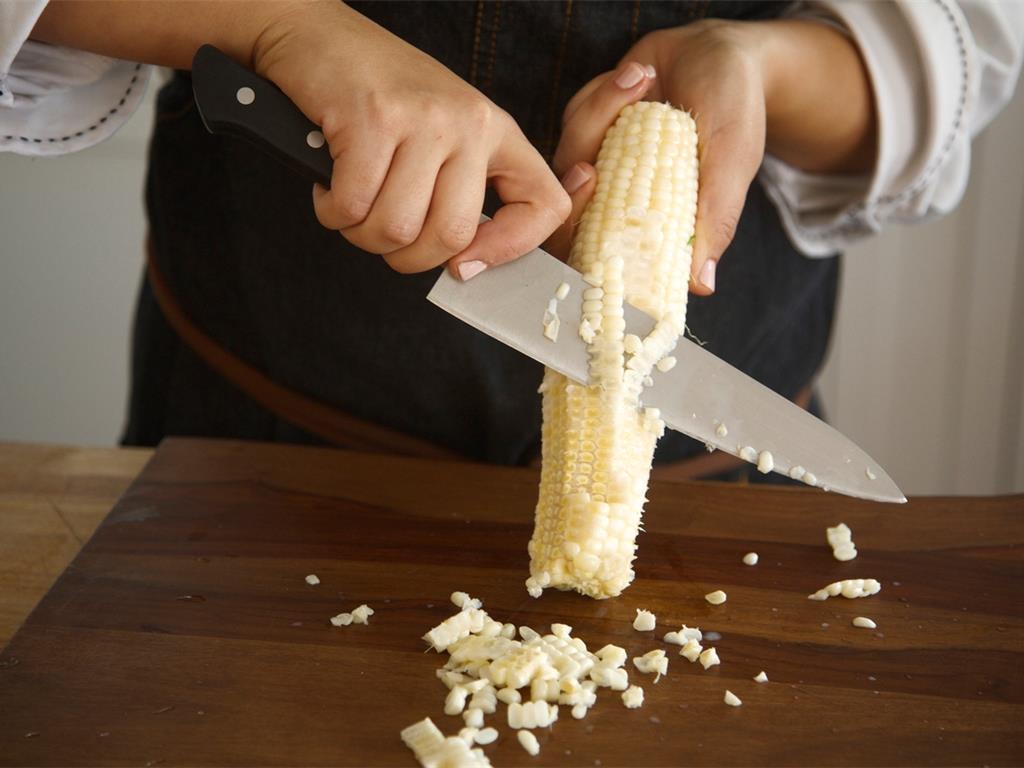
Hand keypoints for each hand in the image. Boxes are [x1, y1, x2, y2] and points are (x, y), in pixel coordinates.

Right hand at [254, 2, 570, 276]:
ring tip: (352, 207)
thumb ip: (461, 189)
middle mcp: (470, 123)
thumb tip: (466, 266)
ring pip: (396, 228)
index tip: (466, 266)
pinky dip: (333, 213)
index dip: (509, 251)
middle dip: (406, 258)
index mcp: (496, 131)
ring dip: (362, 235)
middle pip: (451, 235)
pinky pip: (353, 206)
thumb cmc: (378, 94)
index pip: (545, 206)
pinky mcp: (372, 119)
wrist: (318, 34)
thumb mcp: (443, 132)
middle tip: (383, 236)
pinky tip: (329, 189)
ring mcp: (423, 119)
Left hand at [551, 19, 874, 293]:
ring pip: (571, 155)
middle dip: (582, 171)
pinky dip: (604, 93)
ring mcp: (598, 165)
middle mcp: (616, 203)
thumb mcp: (732, 162)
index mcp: (649, 227)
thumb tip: (702, 285)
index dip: (581, 239)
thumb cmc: (735, 111)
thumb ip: (716, 220)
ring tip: (645, 80)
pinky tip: (640, 76)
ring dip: (605, 111)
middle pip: (570, 210)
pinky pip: (576, 117)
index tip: (593, 183)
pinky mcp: (587, 128)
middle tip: (604, 138)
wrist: (720, 52)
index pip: (600, 257)